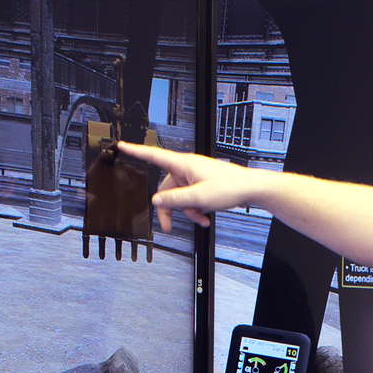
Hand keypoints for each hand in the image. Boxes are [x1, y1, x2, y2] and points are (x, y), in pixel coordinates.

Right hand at [114, 143, 264, 230]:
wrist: (251, 189)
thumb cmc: (230, 187)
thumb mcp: (198, 198)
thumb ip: (175, 200)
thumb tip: (157, 201)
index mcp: (183, 164)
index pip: (153, 155)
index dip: (136, 151)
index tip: (121, 145)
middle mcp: (187, 168)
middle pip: (166, 189)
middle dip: (170, 209)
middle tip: (167, 227)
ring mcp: (195, 177)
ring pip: (180, 197)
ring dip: (188, 211)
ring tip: (201, 218)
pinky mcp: (202, 185)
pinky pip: (191, 199)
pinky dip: (197, 209)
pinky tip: (206, 217)